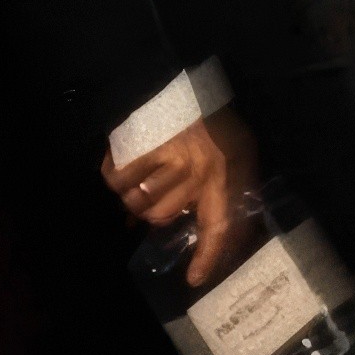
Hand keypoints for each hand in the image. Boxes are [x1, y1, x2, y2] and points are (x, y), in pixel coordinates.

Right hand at [102, 105, 258, 288]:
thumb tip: (228, 226)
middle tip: (156, 193)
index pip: (217, 228)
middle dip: (154, 210)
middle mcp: (197, 173)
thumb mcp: (241, 150)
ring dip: (132, 196)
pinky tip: (119, 167)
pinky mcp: (141, 145)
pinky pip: (118, 179)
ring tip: (137, 181)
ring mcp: (167, 160)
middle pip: (162, 216)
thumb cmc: (216, 116)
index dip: (206, 256)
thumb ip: (233, 186)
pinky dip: (113, 177)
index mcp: (224, 176)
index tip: (194, 279)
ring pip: (139, 202)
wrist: (185, 75)